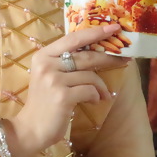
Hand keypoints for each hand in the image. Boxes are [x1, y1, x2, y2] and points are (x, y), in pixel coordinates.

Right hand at [8, 24, 130, 156]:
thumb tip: (99, 52)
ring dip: (101, 86)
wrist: (30, 128)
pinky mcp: (62, 96)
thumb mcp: (50, 76)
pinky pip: (89, 90)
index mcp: (43, 55)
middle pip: (86, 56)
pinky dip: (95, 96)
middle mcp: (47, 64)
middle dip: (109, 58)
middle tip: (125, 60)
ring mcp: (53, 80)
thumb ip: (66, 63)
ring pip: (90, 75)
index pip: (73, 38)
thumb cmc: (45, 102)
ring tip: (103, 94)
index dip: (95, 32)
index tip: (114, 27)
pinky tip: (92, 102)